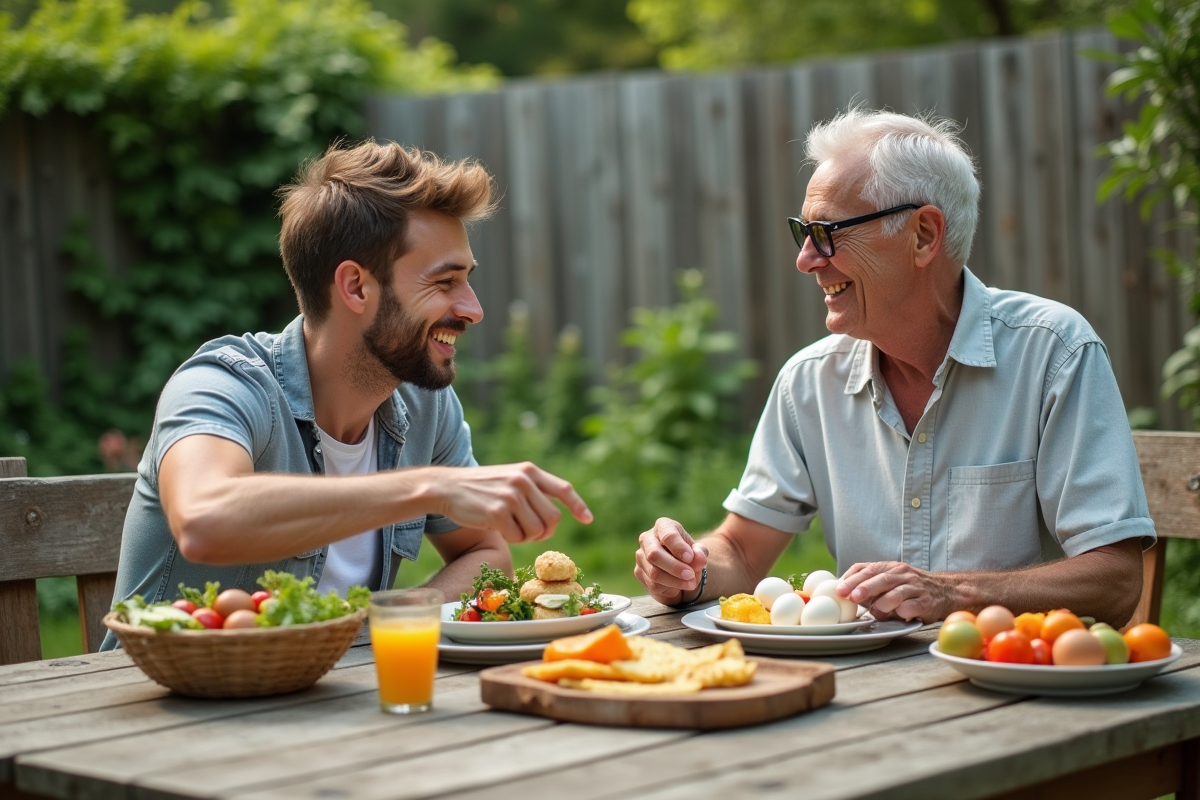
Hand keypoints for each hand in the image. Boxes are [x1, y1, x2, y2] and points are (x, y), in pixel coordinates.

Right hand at [432, 462, 591, 543]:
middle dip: (544, 532)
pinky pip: (517, 537)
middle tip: (528, 532)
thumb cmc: (481, 488)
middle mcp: (523, 481)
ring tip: (508, 526)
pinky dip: (510, 539)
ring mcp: (511, 497)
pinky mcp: (497, 513)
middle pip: (552, 519)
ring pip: (537, 531)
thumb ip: (532, 490)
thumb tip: (555, 517)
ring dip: (525, 537)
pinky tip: (495, 527)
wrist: (447, 487)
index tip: (587, 520)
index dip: (578, 505)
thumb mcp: (510, 479)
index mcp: (529, 471)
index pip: (563, 489)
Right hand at [634, 517, 708, 604]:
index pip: (667, 535)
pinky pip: (654, 584)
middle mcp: (647, 538)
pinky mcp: (639, 573)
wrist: (679, 569)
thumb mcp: (698, 552)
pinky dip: (670, 588)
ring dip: (675, 581)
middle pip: (654, 554)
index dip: (679, 547)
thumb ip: (700, 553)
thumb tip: (699, 559)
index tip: (690, 557)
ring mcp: (641, 556)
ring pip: (654, 572)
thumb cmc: (688, 555)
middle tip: (690, 575)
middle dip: (674, 567)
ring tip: (691, 583)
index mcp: (663, 526)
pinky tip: (679, 586)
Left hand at [837, 561, 949, 621]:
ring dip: (882, 604)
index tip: (839, 589)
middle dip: (864, 587)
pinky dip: (901, 612)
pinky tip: (898, 616)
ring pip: (895, 593)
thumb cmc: (911, 589)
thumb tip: (843, 593)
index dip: (852, 578)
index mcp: (890, 568)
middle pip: (881, 578)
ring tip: (875, 612)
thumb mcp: (890, 580)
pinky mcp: (926, 603)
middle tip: (851, 597)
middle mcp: (903, 575)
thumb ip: (870, 584)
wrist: (947, 591)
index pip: (868, 568)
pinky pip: (911, 607)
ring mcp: (915, 588)